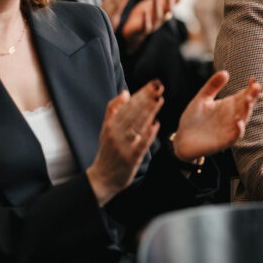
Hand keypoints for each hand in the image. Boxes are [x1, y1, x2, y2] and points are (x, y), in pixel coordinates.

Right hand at [86, 82, 162, 205]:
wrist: (103, 178)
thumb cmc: (107, 151)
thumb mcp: (106, 129)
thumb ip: (114, 110)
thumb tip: (125, 92)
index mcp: (110, 125)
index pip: (128, 106)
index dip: (140, 94)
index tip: (152, 83)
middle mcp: (115, 134)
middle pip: (133, 113)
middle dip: (147, 98)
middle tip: (158, 86)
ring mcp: (123, 147)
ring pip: (137, 126)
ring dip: (149, 112)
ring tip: (159, 99)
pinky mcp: (131, 159)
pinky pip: (141, 144)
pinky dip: (148, 134)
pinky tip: (156, 124)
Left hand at [121, 0, 186, 51]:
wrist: (134, 30)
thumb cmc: (148, 13)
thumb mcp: (159, 2)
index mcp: (166, 10)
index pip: (176, 2)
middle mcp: (162, 17)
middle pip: (169, 8)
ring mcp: (154, 24)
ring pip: (158, 16)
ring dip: (157, 6)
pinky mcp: (143, 30)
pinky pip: (146, 26)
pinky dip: (146, 19)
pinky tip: (145, 11)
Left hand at [172, 71, 260, 161]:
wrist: (182, 139)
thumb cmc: (193, 119)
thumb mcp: (202, 98)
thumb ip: (213, 86)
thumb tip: (225, 72)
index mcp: (228, 105)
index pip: (243, 94)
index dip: (250, 88)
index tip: (253, 79)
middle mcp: (232, 116)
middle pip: (246, 105)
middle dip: (253, 96)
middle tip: (257, 86)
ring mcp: (229, 129)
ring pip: (244, 119)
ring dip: (248, 110)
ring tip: (248, 100)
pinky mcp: (224, 141)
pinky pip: (235, 135)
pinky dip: (239, 129)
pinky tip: (238, 121)